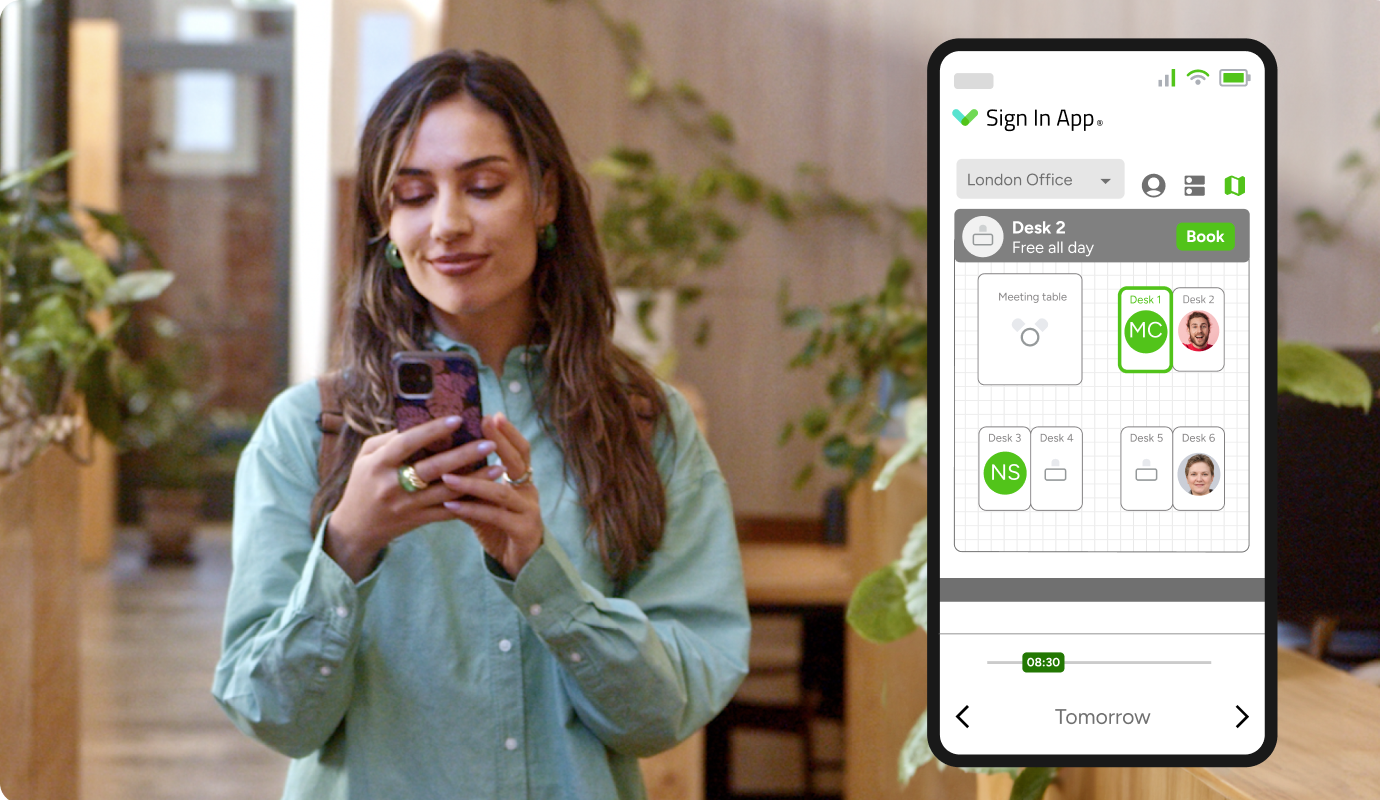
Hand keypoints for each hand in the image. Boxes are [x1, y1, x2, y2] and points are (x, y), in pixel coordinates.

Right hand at [325, 415, 496, 580]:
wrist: (356, 529)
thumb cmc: (363, 484)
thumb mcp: (366, 457)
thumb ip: (390, 439)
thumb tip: (420, 420)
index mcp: (378, 464)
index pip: (407, 443)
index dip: (432, 430)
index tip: (458, 419)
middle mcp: (392, 485)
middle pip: (432, 468)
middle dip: (463, 454)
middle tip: (489, 442)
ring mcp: (407, 505)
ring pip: (446, 491)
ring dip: (475, 479)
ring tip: (498, 466)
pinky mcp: (418, 521)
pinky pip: (448, 511)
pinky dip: (469, 501)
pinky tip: (488, 491)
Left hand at [440, 412, 543, 577]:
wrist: (521, 564)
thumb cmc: (499, 529)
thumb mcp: (484, 502)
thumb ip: (470, 483)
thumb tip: (441, 460)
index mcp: (522, 481)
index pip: (520, 450)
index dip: (509, 433)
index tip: (492, 414)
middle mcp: (529, 491)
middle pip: (518, 461)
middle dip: (500, 441)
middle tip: (483, 424)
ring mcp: (528, 511)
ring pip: (501, 491)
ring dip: (473, 481)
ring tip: (447, 474)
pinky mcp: (522, 531)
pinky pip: (495, 516)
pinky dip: (471, 509)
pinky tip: (450, 506)